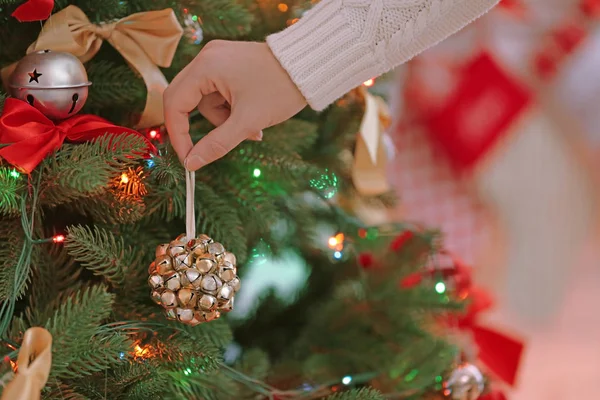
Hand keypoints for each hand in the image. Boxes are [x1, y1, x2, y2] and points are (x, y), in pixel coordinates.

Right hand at [164, 41, 306, 170]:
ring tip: (253, 130)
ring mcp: (218, 59)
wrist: (311, 67)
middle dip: (203, 126)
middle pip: (185, 99)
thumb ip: (217, 143)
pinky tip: (254, 118)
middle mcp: (207, 58)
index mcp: (206, 66)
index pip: (175, 103)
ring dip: (224, 120)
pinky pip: (219, 92)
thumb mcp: (247, 121)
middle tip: (208, 150)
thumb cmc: (281, 89)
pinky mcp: (230, 64)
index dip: (178, 134)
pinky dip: (232, 109)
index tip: (187, 158)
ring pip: (206, 100)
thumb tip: (191, 163)